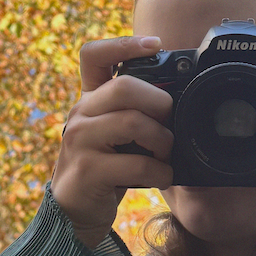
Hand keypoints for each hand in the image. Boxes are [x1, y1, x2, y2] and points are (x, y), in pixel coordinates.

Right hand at [51, 36, 174, 249]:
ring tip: (165, 155)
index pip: (94, 55)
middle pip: (124, 87)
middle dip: (159, 103)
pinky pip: (135, 163)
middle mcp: (80, 114)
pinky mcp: (87, 171)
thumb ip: (135, 113)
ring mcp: (79, 141)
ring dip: (162, 141)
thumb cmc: (107, 169)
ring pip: (132, 122)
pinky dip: (159, 171)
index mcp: (89, 100)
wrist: (75, 212)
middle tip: (169, 124)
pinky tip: (161, 177)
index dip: (124, 43)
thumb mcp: (117, 135)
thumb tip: (180, 99)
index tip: (155, 44)